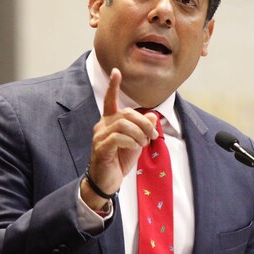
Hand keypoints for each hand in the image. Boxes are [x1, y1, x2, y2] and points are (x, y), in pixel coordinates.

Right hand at [80, 68, 158, 210]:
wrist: (107, 182)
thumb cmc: (119, 161)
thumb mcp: (136, 143)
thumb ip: (143, 129)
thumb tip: (154, 116)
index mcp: (110, 122)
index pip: (110, 101)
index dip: (113, 86)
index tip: (116, 71)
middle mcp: (102, 125)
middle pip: (126, 113)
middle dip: (144, 123)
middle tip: (152, 136)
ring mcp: (100, 136)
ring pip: (123, 124)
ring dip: (139, 133)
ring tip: (143, 143)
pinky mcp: (101, 147)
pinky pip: (118, 137)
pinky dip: (131, 141)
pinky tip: (135, 147)